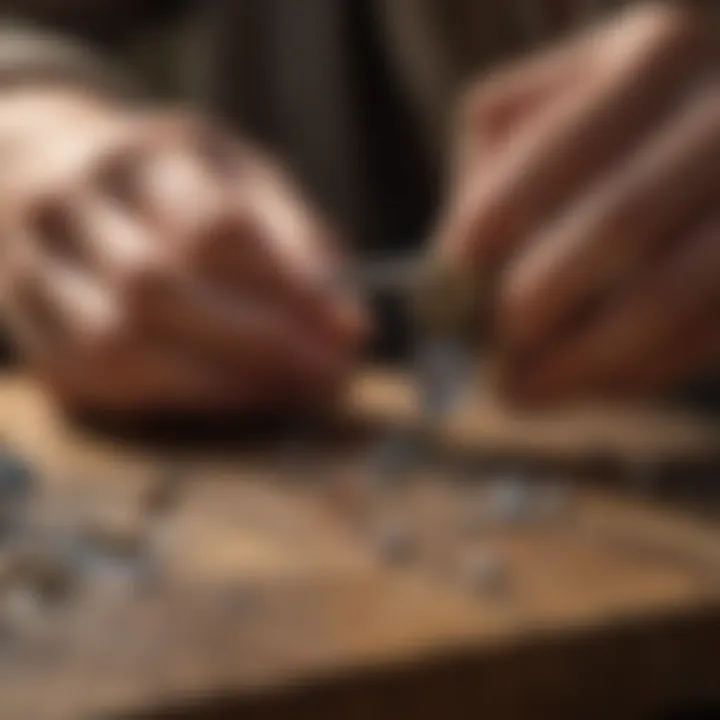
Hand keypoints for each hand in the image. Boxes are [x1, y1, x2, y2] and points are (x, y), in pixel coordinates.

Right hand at [0, 90, 366, 413]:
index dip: (287, 290)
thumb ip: (300, 243)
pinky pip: (93, 374)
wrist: (56, 175)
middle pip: (157, 284)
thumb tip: (350, 331)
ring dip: (215, 384)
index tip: (346, 337)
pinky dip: (170, 397)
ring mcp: (33, 261)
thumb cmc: (177, 186)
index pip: (217, 226)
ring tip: (281, 394)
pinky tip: (228, 397)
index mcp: (146, 152)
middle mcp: (75, 199)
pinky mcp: (29, 322)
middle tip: (322, 379)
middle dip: (254, 345)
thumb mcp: (244, 182)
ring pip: (116, 340)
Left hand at [438, 3, 718, 405]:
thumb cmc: (601, 130)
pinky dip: (640, 373)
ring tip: (520, 391)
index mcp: (655, 53)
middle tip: (491, 347)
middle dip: (537, 300)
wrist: (709, 144)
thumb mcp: (540, 112)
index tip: (450, 280)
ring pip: (674, 295)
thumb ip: (491, 174)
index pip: (559, 149)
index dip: (496, 223)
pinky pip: (708, 335)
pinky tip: (592, 384)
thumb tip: (453, 275)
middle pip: (623, 223)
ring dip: (583, 361)